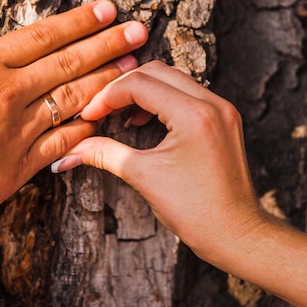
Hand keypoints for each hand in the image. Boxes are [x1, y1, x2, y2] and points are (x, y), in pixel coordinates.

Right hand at [0, 1, 147, 228]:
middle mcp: (8, 91)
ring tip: (133, 67)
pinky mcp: (22, 163)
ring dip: (107, 81)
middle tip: (138, 32)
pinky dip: (85, 128)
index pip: (42, 36)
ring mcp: (19, 128)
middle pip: (69, 61)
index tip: (106, 11)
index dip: (78, 21)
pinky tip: (105, 118)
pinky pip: (63, 141)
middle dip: (108, 44)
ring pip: (74, 98)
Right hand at [53, 61, 306, 306]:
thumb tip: (70, 150)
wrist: (237, 234)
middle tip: (100, 109)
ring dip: (142, 90)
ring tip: (118, 113)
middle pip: (155, 71)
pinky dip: (161, 99)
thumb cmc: (196, 211)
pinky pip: (187, 93)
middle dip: (122, 87)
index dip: (107, 96)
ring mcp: (222, 109)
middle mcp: (212, 103)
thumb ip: (104, 154)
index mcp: (193, 115)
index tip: (89, 115)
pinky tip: (142, 120)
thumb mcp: (143, 177)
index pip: (139, 84)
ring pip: (172, 78)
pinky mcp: (224, 119)